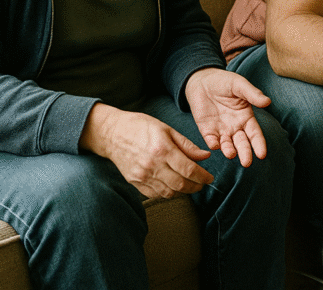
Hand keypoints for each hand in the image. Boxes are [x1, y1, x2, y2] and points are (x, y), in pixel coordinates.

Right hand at [80, 103, 213, 199]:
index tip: (210, 178)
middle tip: (202, 184)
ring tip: (190, 185)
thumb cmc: (140, 127)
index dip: (203, 176)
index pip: (189, 169)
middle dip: (196, 186)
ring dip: (183, 192)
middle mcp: (152, 165)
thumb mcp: (167, 129)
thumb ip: (187, 145)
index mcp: (163, 149)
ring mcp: (142, 176)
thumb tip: (206, 156)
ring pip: (168, 192)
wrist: (112, 133)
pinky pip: (155, 194)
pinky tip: (173, 187)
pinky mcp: (134, 182)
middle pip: (180, 184)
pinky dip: (167, 193)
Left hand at [185, 67, 270, 166]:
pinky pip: (210, 140)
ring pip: (227, 145)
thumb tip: (267, 102)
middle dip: (245, 153)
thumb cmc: (224, 81)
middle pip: (242, 143)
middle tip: (247, 162)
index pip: (255, 134)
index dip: (259, 144)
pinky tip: (215, 145)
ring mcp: (221, 130)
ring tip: (231, 154)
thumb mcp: (239, 85)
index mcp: (246, 117)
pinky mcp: (206, 130)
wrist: (201, 80)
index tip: (262, 154)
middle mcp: (235, 127)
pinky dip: (213, 144)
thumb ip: (252, 94)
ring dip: (229, 151)